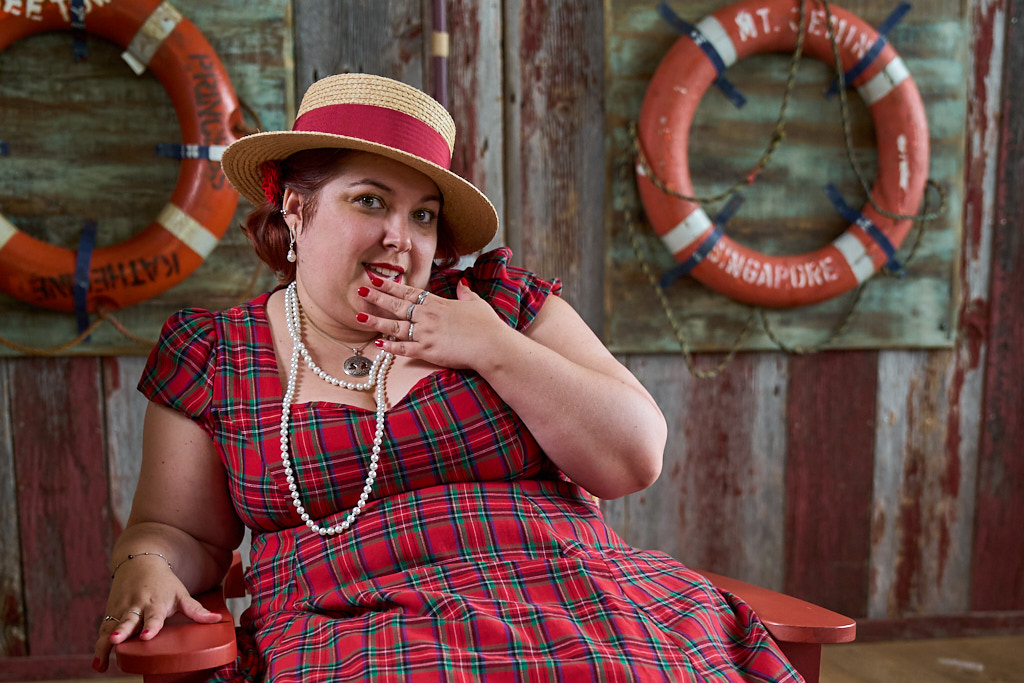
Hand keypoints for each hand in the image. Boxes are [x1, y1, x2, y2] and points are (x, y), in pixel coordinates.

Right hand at [92, 562, 221, 672]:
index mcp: (155, 603)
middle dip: (122, 631)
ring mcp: (121, 610)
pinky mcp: (110, 614)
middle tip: (118, 640)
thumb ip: (196, 610)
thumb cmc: (164, 583)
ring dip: (106, 643)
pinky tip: (98, 664)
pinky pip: (103, 632)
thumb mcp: (181, 594)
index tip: (146, 636)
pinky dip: (99, 647)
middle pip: (128, 621)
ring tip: (101, 660)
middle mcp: (136, 607)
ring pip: (111, 628)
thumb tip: (218, 619)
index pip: (153, 617)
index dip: (150, 627)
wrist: (140, 562)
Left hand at [357, 277, 511, 369]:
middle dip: (376, 298)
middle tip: (360, 291)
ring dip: (375, 321)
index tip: (376, 279)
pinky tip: (377, 344)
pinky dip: (390, 347)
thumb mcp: (476, 303)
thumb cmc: (487, 325)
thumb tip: (463, 284)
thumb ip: (465, 294)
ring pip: (394, 326)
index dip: (390, 286)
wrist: (491, 346)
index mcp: (437, 303)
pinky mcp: (427, 351)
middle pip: (396, 305)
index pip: (408, 292)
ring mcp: (425, 334)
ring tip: (358, 317)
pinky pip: (404, 349)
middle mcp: (427, 316)